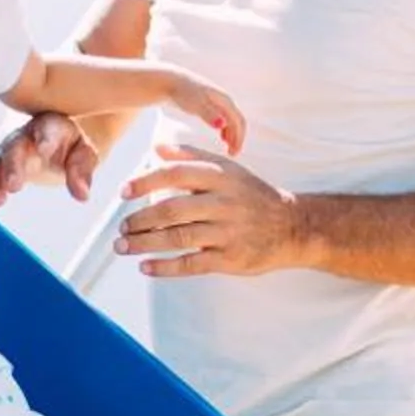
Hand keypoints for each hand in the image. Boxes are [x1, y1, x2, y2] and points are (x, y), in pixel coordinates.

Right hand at [0, 111, 97, 207]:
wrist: (59, 144)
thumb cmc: (71, 146)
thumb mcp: (84, 155)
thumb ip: (82, 171)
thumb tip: (82, 194)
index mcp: (52, 125)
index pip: (48, 128)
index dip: (45, 138)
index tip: (43, 151)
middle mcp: (28, 133)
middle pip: (17, 144)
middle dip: (14, 165)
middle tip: (15, 185)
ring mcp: (12, 146)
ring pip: (0, 158)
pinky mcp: (2, 161)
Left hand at [116, 143, 305, 277]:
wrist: (293, 227)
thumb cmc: (252, 196)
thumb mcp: (229, 170)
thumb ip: (192, 157)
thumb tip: (155, 147)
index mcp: (221, 177)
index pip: (176, 174)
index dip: (145, 182)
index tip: (123, 192)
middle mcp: (224, 203)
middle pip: (172, 210)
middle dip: (140, 220)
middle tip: (121, 227)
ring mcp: (228, 232)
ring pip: (178, 238)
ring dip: (145, 244)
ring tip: (123, 247)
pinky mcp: (231, 259)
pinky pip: (192, 264)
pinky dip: (166, 267)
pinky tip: (145, 268)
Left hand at [164, 71, 245, 154]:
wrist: (169, 81)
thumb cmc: (181, 94)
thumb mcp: (195, 105)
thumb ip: (208, 114)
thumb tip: (222, 125)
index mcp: (224, 100)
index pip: (238, 122)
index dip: (238, 139)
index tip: (233, 154)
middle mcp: (224, 99)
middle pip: (238, 120)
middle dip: (238, 137)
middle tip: (232, 154)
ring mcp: (218, 100)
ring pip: (232, 119)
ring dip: (233, 134)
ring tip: (228, 148)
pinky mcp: (210, 102)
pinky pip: (225, 117)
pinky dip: (226, 128)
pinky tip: (221, 136)